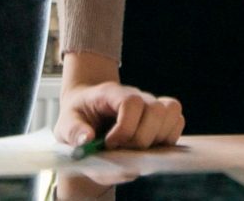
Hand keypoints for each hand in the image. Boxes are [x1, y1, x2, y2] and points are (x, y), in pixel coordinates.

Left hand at [55, 81, 183, 149]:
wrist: (88, 108)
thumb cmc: (79, 115)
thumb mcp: (65, 122)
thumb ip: (73, 131)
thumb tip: (87, 140)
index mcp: (112, 93)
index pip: (132, 103)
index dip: (125, 128)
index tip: (110, 143)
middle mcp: (137, 96)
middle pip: (157, 110)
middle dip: (141, 138)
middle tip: (122, 149)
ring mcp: (151, 106)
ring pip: (171, 114)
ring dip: (157, 138)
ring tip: (137, 149)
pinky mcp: (161, 119)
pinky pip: (178, 123)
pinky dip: (168, 138)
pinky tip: (148, 148)